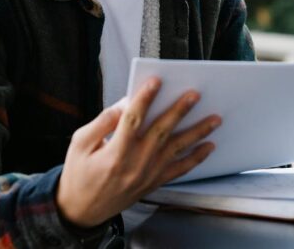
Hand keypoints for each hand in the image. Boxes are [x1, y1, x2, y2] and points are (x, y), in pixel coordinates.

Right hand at [55, 77, 220, 227]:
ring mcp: (148, 175)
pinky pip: (180, 170)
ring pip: (177, 149)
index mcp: (115, 152)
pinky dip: (196, 158)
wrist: (83, 211)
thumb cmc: (79, 175)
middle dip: (179, 111)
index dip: (144, 98)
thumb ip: (101, 123)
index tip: (156, 81)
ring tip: (214, 119)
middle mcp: (135, 164)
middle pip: (161, 131)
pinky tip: (209, 146)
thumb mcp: (79, 145)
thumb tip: (124, 104)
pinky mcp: (154, 183)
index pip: (132, 119)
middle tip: (195, 95)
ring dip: (197, 132)